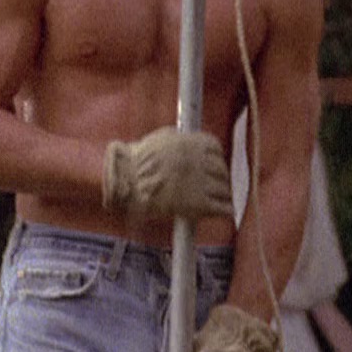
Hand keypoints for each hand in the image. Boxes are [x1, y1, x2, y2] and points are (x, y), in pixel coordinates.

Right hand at [102, 126, 231, 218]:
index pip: (216, 149)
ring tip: (217, 200)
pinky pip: (223, 208)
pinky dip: (225, 210)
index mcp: (193, 143)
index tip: (212, 166)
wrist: (126, 182)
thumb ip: (179, 140)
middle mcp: (200, 161)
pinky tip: (225, 212)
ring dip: (222, 195)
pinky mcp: (199, 204)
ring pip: (224, 190)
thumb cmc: (137, 161)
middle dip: (219, 179)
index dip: (215, 159)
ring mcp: (201, 182)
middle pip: (221, 170)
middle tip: (214, 185)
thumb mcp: (161, 139)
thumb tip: (187, 142)